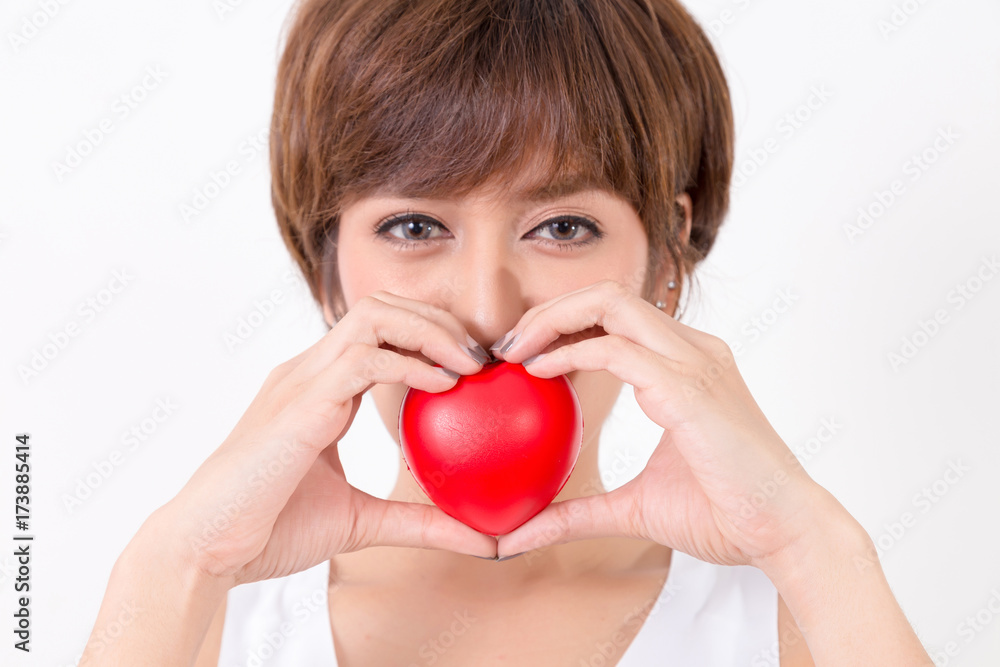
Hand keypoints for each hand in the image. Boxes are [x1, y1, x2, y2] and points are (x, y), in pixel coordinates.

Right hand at [159, 291, 497, 585]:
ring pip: (373, 316)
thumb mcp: (362, 522)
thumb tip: (483, 542)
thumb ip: (419, 522)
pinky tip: (444, 385)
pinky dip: (409, 364)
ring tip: (470, 363)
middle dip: (438, 321)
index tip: (474, 367)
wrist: (206, 550)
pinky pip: (362, 359)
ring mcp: (300, 381)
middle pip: (382, 307)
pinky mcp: (298, 404)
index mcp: (318, 387)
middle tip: (481, 357)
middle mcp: (308, 372)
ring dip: (430, 331)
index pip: (380, 331)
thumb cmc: (270, 531)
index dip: (430, 335)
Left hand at [493, 280, 852, 569]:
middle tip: (506, 346)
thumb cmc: (725, 515)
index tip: (520, 355)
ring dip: (552, 319)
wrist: (785, 534)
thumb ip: (577, 513)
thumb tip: (517, 535)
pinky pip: (617, 348)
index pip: (616, 316)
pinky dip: (571, 351)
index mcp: (687, 364)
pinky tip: (539, 371)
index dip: (563, 324)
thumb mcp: (633, 508)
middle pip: (607, 295)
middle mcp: (693, 350)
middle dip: (549, 310)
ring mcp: (695, 362)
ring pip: (610, 303)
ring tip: (513, 350)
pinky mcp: (689, 388)